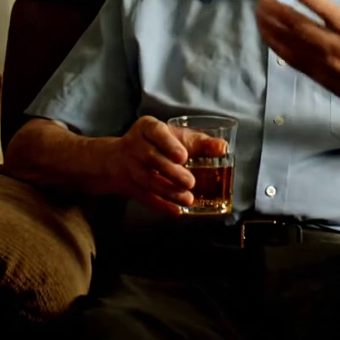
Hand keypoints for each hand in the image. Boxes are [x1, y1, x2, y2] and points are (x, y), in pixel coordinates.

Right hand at [106, 116, 226, 215]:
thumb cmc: (155, 143)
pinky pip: (145, 197)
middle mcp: (135, 145)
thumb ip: (198, 142)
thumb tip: (223, 148)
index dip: (169, 144)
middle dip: (172, 172)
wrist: (117, 159)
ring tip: (188, 199)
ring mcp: (130, 167)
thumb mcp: (173, 136)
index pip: (156, 132)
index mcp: (147, 127)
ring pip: (148, 180)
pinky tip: (176, 212)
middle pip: (152, 158)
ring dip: (169, 191)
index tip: (183, 156)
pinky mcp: (130, 186)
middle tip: (191, 182)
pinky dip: (162, 206)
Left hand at [255, 0, 339, 127]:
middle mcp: (336, 46)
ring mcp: (323, 61)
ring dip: (272, 27)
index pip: (331, 15)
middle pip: (303, 28)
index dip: (314, 3)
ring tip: (258, 12)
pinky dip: (276, 45)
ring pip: (292, 43)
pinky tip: (264, 33)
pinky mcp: (315, 73)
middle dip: (280, 13)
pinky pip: (291, 58)